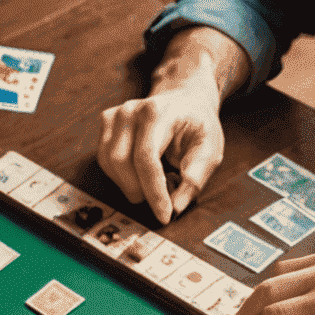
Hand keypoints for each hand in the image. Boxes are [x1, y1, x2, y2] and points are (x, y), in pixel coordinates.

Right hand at [98, 76, 224, 222]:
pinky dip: (120, 176)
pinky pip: (104, 159)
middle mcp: (132, 109)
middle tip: (159, 200)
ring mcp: (116, 115)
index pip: (146, 158)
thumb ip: (196, 177)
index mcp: (159, 112)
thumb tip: (176, 207)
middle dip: (139, 190)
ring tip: (150, 185)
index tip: (164, 215)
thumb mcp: (210, 149)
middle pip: (122, 162)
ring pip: (109, 163)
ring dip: (129, 184)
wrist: (185, 99)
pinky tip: (138, 174)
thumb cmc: (197, 126)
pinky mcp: (106, 122)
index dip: (153, 191)